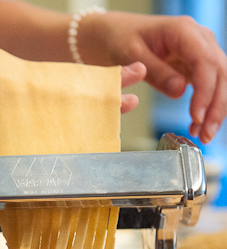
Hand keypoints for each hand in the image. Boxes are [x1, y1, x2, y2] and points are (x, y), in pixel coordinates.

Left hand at [0, 22, 145, 154]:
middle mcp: (10, 74)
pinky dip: (47, 86)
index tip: (122, 105)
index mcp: (5, 92)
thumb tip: (16, 153)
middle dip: (98, 90)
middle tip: (130, 93)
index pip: (58, 104)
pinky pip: (27, 76)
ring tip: (106, 93)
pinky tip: (57, 95)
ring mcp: (2, 64)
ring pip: (47, 81)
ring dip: (76, 89)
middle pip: (62, 87)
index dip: (92, 107)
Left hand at [82, 11, 226, 143]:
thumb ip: (155, 72)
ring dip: (215, 109)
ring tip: (202, 134)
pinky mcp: (196, 65)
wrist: (115, 33)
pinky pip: (209, 86)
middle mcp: (199, 39)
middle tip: (204, 133)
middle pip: (220, 73)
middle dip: (216, 106)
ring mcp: (200, 51)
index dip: (205, 91)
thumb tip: (179, 92)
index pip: (205, 62)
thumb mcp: (131, 54)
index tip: (196, 115)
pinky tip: (197, 125)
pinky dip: (206, 106)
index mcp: (184, 31)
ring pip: (220, 81)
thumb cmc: (120, 38)